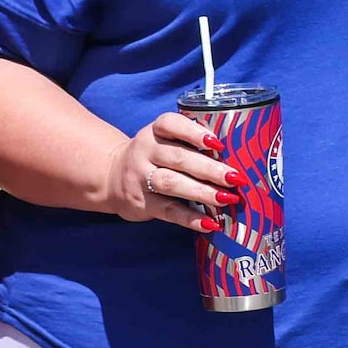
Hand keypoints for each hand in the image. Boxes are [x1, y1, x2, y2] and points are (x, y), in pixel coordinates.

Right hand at [110, 111, 237, 230]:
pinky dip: (190, 218)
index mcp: (154, 131)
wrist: (111, 176)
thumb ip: (191, 143)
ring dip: (202, 192)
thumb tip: (237, 157)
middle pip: (177, 158)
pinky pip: (168, 211)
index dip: (194, 132)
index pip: (170, 124)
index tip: (217, 144)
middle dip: (209, 169)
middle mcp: (145, 151)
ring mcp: (140, 177)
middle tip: (235, 178)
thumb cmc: (154, 156)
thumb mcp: (164, 140)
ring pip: (171, 183)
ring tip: (227, 199)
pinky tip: (210, 223)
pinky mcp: (142, 203)